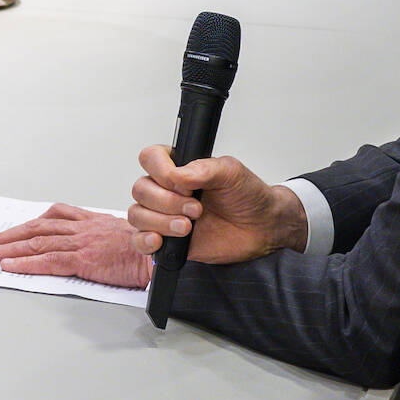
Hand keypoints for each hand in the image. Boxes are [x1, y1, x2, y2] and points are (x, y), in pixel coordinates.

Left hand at [0, 204, 152, 289]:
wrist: (162, 253)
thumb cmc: (147, 247)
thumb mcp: (120, 234)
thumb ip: (98, 236)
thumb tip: (84, 246)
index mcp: (88, 220)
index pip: (49, 219)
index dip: (25, 226)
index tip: (8, 232)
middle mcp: (81, 228)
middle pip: (35, 229)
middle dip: (7, 237)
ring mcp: (81, 242)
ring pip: (35, 243)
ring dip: (6, 249)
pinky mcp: (84, 259)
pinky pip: (48, 260)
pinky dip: (25, 263)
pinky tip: (8, 266)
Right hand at [126, 146, 305, 263]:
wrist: (262, 228)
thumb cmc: (248, 196)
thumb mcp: (231, 172)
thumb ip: (204, 168)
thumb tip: (177, 174)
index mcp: (179, 166)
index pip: (150, 158)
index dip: (160, 171)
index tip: (182, 183)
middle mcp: (167, 189)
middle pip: (140, 189)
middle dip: (166, 201)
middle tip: (196, 209)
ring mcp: (164, 215)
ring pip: (137, 214)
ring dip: (160, 221)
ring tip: (188, 227)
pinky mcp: (167, 241)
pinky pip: (138, 241)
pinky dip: (144, 241)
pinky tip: (160, 241)